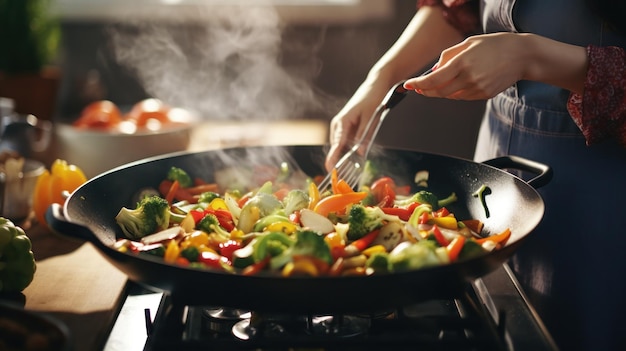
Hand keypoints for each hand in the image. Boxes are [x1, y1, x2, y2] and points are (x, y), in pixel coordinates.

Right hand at [325, 81, 391, 171]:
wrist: (375, 84)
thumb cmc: (372, 98)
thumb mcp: (370, 118)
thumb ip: (364, 136)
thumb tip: (359, 153)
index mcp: (342, 121)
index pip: (335, 144)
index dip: (333, 158)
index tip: (330, 169)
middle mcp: (339, 124)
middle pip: (335, 147)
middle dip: (337, 160)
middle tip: (341, 174)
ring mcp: (342, 125)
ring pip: (340, 145)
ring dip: (343, 155)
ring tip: (347, 169)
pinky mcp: (347, 126)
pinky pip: (345, 141)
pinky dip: (348, 149)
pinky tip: (353, 157)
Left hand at [403, 33, 526, 99]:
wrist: (522, 55)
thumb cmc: (494, 45)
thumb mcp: (468, 43)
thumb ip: (448, 56)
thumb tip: (433, 70)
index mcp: (462, 63)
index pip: (433, 80)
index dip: (418, 84)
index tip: (408, 85)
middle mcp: (468, 78)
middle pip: (438, 92)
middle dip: (425, 91)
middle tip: (418, 87)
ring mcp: (477, 89)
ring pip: (450, 95)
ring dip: (441, 91)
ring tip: (440, 81)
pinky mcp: (484, 95)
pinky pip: (463, 96)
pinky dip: (455, 92)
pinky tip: (458, 83)